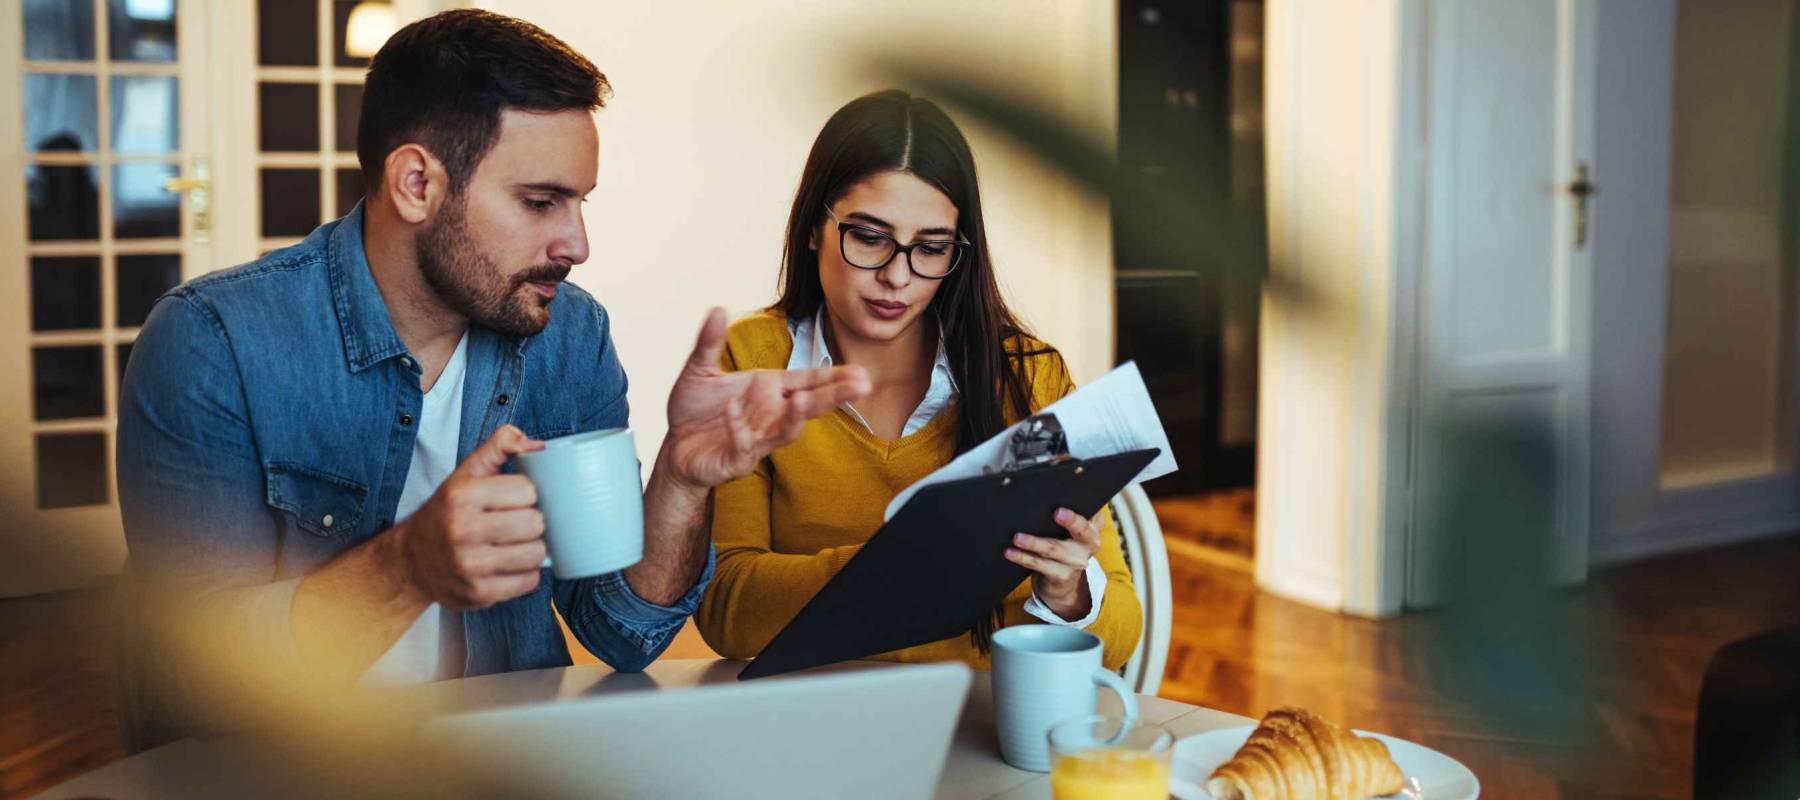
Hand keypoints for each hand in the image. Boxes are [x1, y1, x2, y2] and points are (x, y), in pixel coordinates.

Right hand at [392, 425, 547, 608]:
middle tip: (521, 522)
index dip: (529, 494)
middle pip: (535, 523)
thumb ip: (498, 448)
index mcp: (461, 496)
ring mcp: (470, 566)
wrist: (411, 561)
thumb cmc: (446, 513)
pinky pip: (529, 582)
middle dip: (534, 522)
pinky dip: (527, 573)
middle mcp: (462, 531)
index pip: (526, 490)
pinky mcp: (478, 593)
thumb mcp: (464, 475)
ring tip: (519, 543)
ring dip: (534, 548)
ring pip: (536, 554)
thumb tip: (535, 443)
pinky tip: (512, 564)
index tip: (518, 499)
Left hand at [661, 307, 870, 488]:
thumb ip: (710, 342)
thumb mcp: (699, 370)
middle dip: (834, 396)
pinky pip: (743, 445)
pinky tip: (733, 410)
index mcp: (769, 390)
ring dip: (794, 418)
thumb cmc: (695, 411)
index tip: (861, 372)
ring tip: (802, 401)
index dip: (834, 377)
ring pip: (785, 431)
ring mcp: (757, 439)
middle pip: (809, 405)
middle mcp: (770, 415)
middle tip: (862, 386)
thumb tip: (718, 308)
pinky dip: (740, 429)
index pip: (808, 381)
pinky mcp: (735, 460)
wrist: (674, 448)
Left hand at [1005, 507, 1099, 619]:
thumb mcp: (1069, 530)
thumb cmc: (1062, 545)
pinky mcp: (1061, 576)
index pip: (1093, 511)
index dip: (1086, 502)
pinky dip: (1023, 557)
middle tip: (1057, 512)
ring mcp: (1076, 562)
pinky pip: (1039, 564)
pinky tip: (1010, 552)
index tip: (1074, 496)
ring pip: (1054, 549)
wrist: (1062, 583)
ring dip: (1034, 543)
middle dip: (1071, 520)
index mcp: (1092, 526)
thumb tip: (1045, 491)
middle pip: (1081, 530)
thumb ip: (1065, 511)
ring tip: (1018, 537)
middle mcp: (1089, 544)